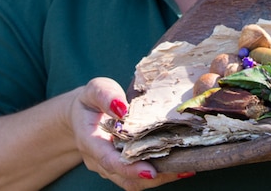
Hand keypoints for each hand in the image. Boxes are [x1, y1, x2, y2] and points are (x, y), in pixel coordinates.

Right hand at [69, 77, 195, 190]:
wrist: (83, 114)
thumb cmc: (91, 100)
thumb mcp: (95, 89)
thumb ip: (106, 95)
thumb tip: (122, 109)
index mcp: (90, 141)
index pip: (108, 160)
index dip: (129, 168)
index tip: (149, 171)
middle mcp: (99, 160)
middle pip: (125, 177)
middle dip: (153, 176)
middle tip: (181, 167)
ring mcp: (110, 167)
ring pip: (134, 182)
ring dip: (160, 177)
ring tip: (186, 166)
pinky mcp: (122, 168)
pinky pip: (140, 177)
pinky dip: (160, 173)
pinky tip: (180, 164)